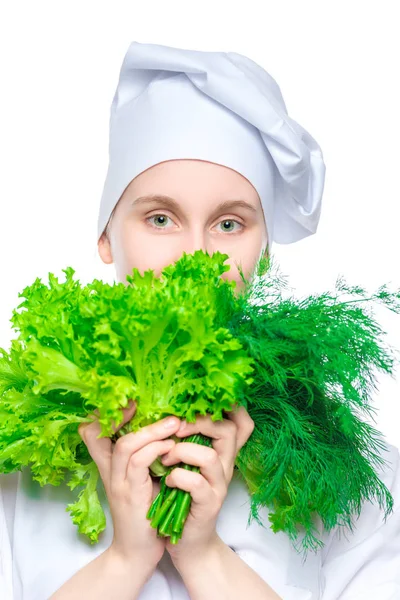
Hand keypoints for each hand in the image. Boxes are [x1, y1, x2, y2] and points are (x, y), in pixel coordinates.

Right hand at [78, 400, 180, 571]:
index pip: (92, 432)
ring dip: (152, 430)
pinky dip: (155, 450)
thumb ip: (147, 456)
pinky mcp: (130, 495)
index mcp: (110, 465)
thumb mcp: (142, 478)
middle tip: (149, 404)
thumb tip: (167, 427)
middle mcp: (109, 471)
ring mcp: (117, 483)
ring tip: (174, 423)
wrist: (136, 553)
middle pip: (99, 432)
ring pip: (126, 445)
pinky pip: (139, 464)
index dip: (106, 414)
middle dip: (123, 413)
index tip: (132, 402)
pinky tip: (170, 447)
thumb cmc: (144, 513)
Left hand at [160, 404, 254, 565]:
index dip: (233, 407)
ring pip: (210, 456)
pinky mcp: (208, 505)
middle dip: (199, 422)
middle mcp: (225, 465)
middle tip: (176, 429)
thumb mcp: (188, 463)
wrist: (186, 540)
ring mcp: (219, 486)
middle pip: (228, 431)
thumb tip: (173, 411)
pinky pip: (197, 484)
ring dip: (182, 452)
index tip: (204, 402)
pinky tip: (169, 481)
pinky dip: (179, 477)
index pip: (242, 423)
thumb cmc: (182, 496)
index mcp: (221, 452)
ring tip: (166, 459)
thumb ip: (189, 440)